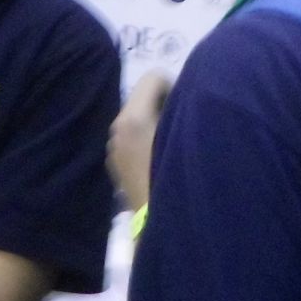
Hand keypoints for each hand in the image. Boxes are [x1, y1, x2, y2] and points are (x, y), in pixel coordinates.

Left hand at [109, 71, 172, 212]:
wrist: (159, 222)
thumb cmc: (178, 173)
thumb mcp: (187, 134)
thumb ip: (183, 108)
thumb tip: (183, 97)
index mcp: (132, 117)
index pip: (153, 78)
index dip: (173, 87)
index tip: (185, 107)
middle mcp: (117, 128)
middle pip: (142, 98)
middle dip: (162, 105)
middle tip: (182, 126)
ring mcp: (113, 148)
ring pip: (136, 120)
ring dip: (153, 124)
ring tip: (171, 145)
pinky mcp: (114, 166)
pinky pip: (131, 140)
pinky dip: (144, 141)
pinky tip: (158, 162)